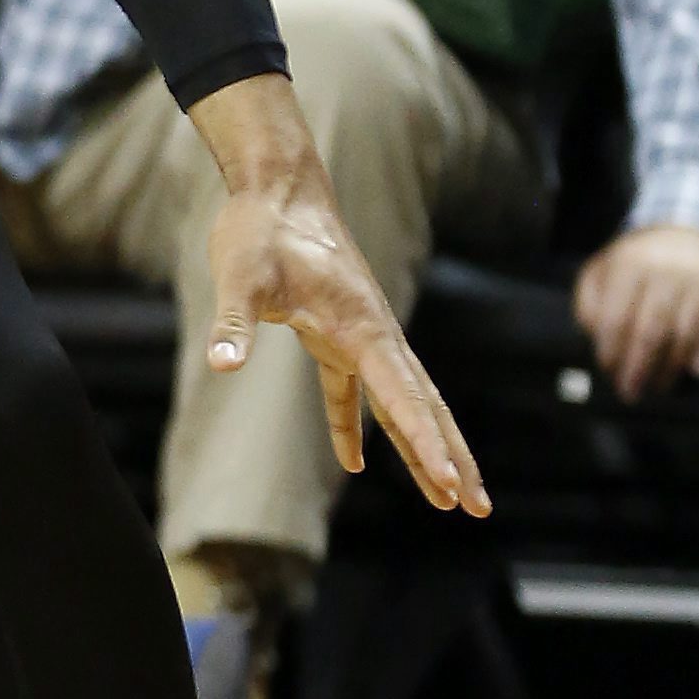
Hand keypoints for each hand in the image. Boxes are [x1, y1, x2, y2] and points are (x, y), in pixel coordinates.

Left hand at [188, 73, 488, 514]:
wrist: (277, 189)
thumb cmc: (260, 230)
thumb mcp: (240, 274)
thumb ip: (233, 322)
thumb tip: (221, 363)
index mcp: (361, 326)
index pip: (401, 397)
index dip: (425, 445)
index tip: (448, 486)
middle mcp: (374, 335)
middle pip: (424, 407)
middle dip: (451, 458)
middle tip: (478, 509)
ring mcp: (361, 336)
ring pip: (405, 401)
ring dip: (425, 447)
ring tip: (449, 499)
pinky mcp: (337, 335)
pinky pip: (357, 391)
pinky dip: (360, 426)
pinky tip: (356, 463)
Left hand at [572, 224, 698, 403]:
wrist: (692, 226)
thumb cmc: (639, 259)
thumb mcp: (604, 267)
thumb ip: (591, 299)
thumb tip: (594, 336)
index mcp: (629, 263)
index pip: (616, 317)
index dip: (611, 351)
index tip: (609, 374)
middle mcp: (668, 268)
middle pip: (652, 329)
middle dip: (639, 368)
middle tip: (631, 393)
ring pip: (687, 330)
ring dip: (672, 366)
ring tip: (660, 388)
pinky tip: (698, 370)